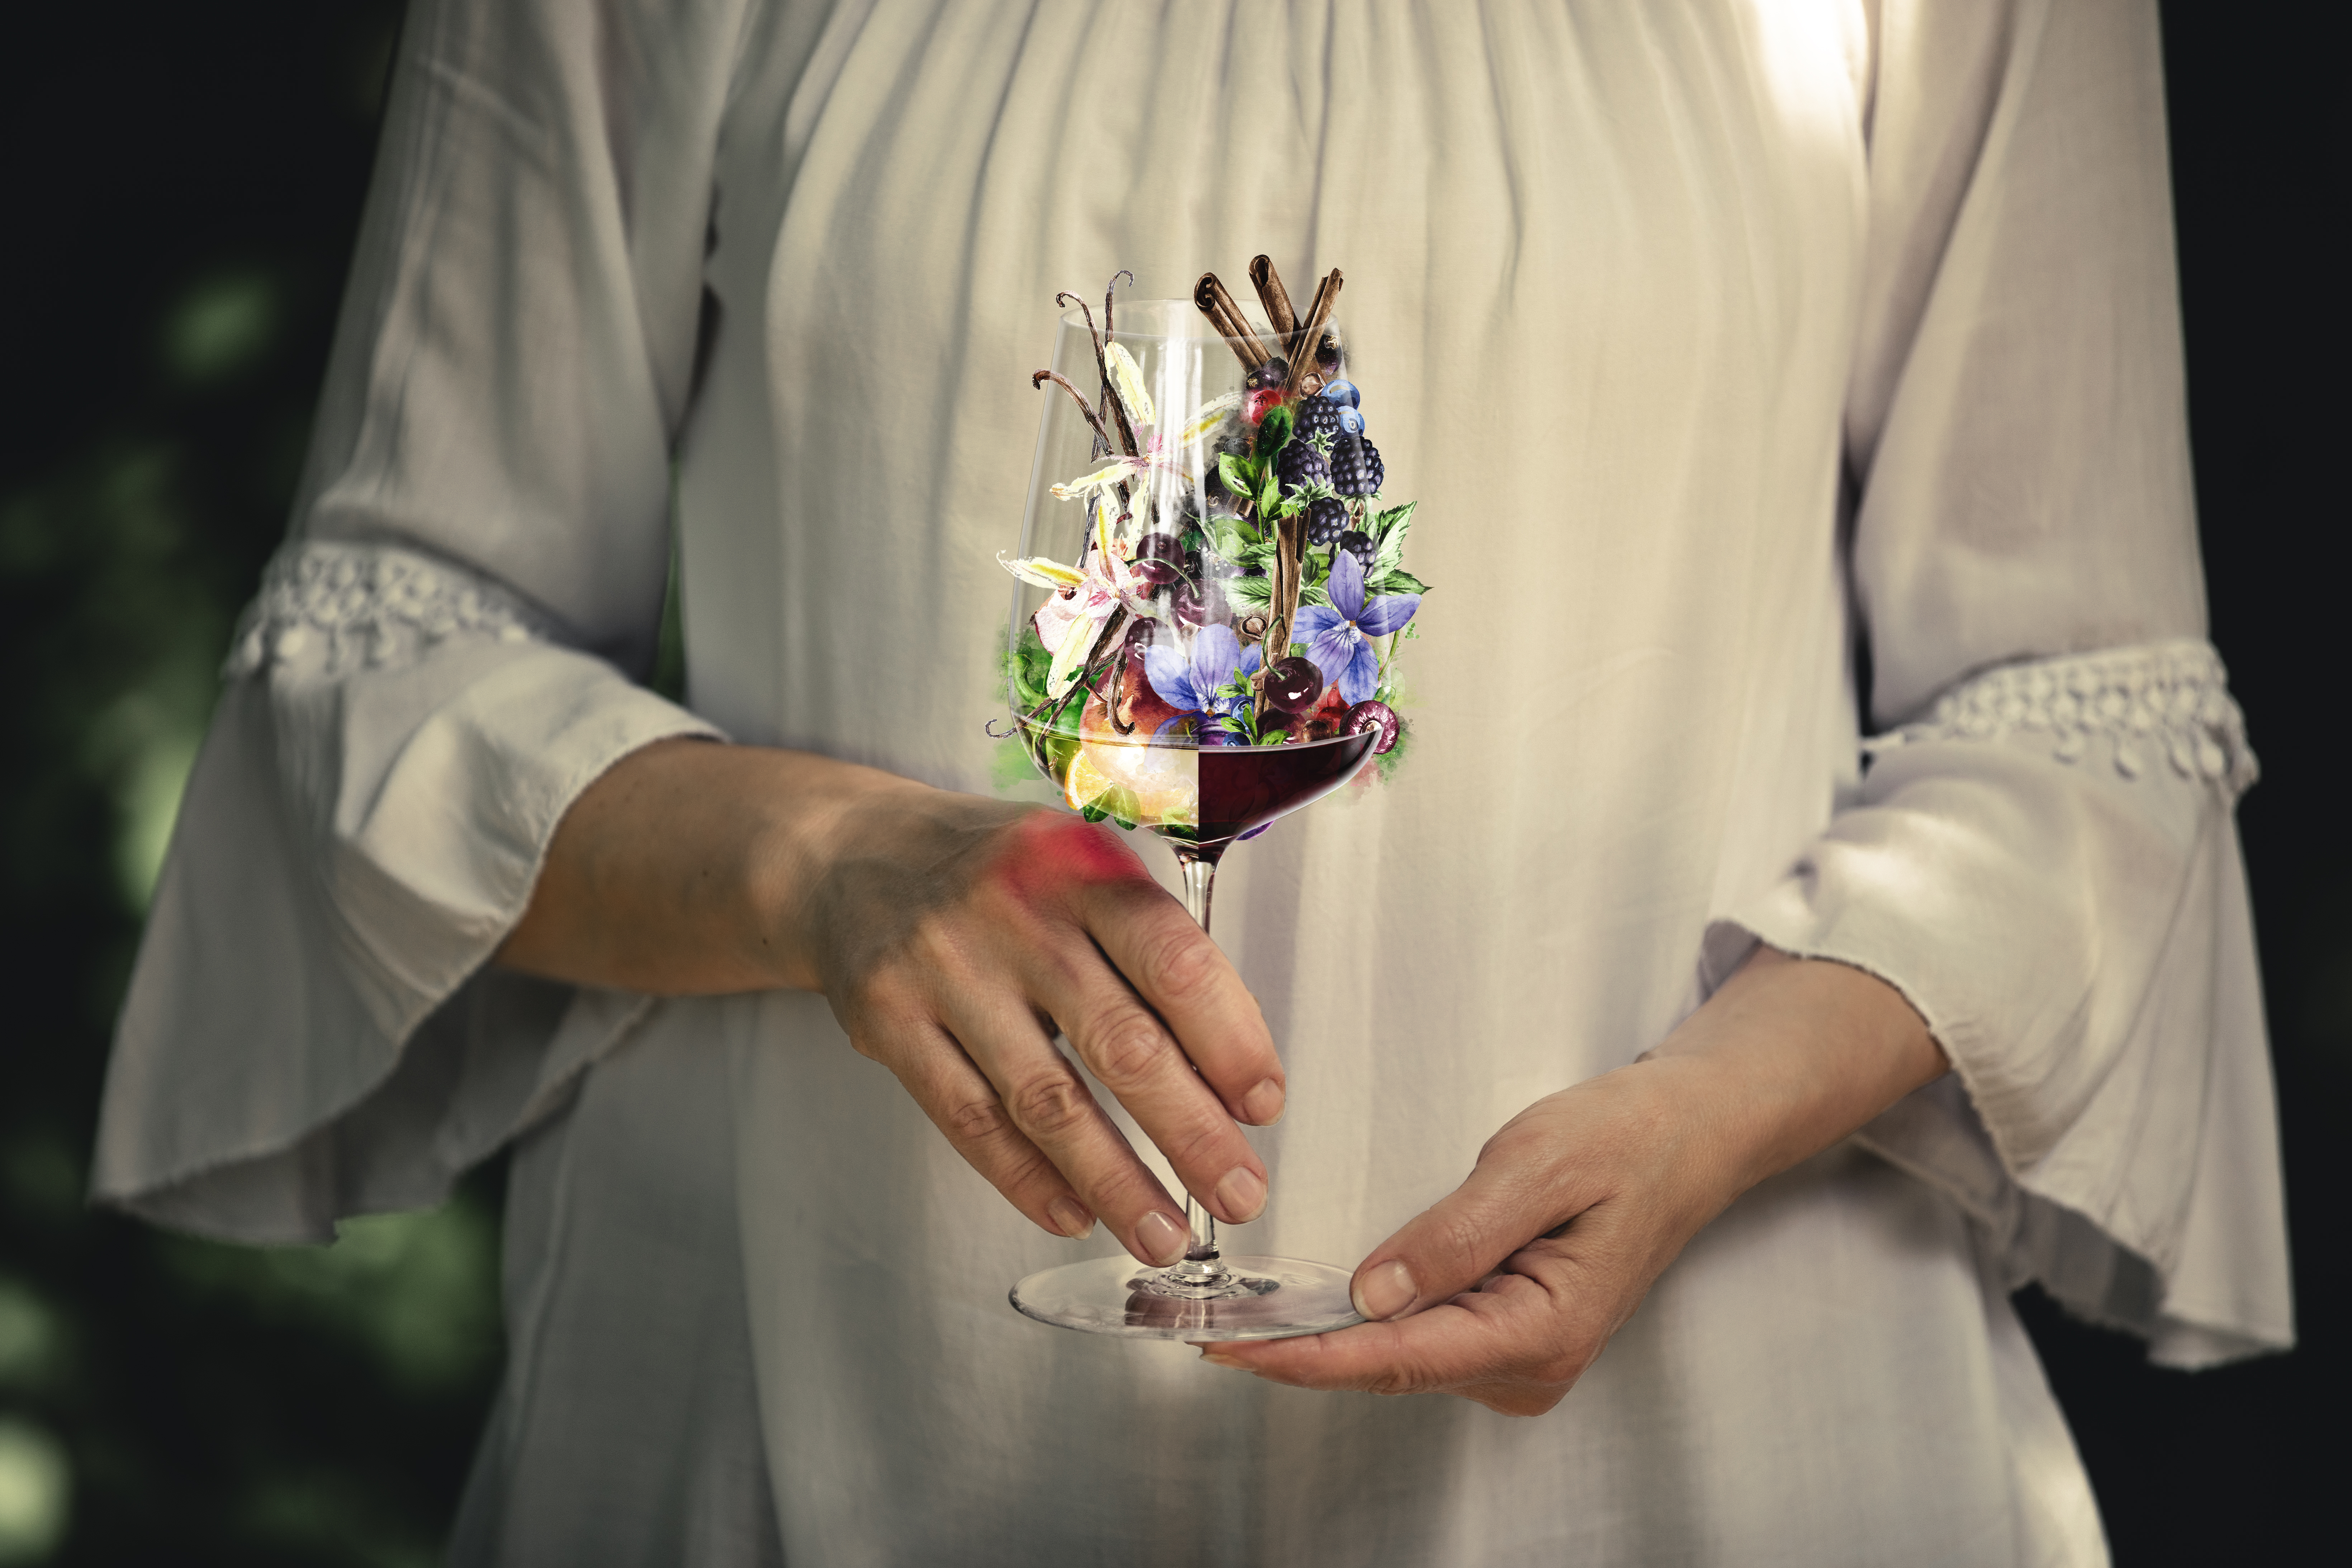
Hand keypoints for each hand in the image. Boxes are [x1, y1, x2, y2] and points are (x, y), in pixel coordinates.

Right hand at [499, 739, 1287, 1267]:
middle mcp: (1012, 913)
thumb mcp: (1077, 867)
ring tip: (1164, 1233)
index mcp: (1079, 866)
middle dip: (1190, 1132)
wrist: (848, 856)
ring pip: (1045, 1099)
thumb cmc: (995, 874)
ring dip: (1114, 1179)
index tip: (1263, 1102)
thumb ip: (1147, 945)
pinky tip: (1075, 1214)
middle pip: (1120, 1041)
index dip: (1230, 1039)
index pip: (1174, 960)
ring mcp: (943, 969)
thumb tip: (1229, 1065)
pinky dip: (1026, 1178)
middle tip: (1239, 1192)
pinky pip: (969, 1120)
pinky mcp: (888, 1021)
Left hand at [1196, 947, 1945, 1413]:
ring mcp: (1519, 1355)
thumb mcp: (1538, 1164)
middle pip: (1389, 1368)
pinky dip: (1360, 1327)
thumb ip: (1456, 1233)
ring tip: (1236, 1318)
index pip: (1398, 1358)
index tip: (1232, 1348)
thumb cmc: (1629, 1137)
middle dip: (1297, 1353)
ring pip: (1398, 1359)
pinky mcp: (1506, 1333)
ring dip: (1322, 1342)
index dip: (1306, 1357)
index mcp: (1542, 1328)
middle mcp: (1529, 1361)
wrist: (1689, 1133)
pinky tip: (1308, 1309)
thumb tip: (1376, 1293)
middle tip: (1200, 1327)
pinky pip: (1419, 1339)